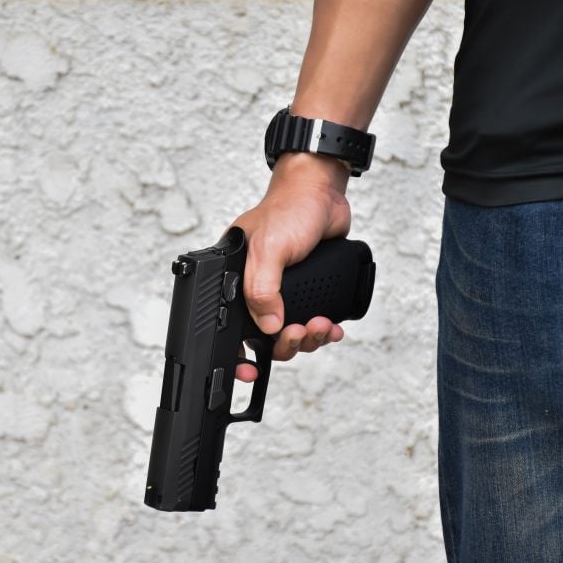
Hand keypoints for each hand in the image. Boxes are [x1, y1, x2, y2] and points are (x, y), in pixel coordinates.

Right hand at [228, 152, 352, 381]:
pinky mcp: (309, 290)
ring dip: (307, 338)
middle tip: (299, 332)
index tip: (251, 369)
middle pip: (265, 337)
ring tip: (321, 327)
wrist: (322, 193)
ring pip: (290, 333)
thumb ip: (263, 288)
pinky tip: (332, 326)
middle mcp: (257, 287)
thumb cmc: (289, 209)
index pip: (230, 325)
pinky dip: (323, 330)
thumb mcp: (268, 248)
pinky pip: (312, 323)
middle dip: (285, 343)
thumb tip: (269, 325)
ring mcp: (284, 290)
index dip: (239, 352)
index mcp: (235, 279)